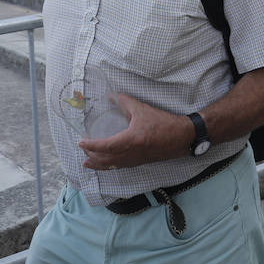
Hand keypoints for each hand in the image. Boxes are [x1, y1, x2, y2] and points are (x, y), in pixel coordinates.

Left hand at [78, 93, 192, 170]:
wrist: (182, 137)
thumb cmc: (163, 123)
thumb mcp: (142, 109)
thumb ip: (125, 102)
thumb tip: (111, 96)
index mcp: (131, 140)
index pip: (105, 146)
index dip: (91, 145)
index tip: (81, 142)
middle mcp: (131, 154)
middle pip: (105, 159)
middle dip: (91, 156)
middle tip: (82, 149)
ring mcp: (135, 160)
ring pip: (112, 166)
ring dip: (98, 164)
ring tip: (87, 163)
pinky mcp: (139, 162)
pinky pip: (120, 167)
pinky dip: (109, 166)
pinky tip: (105, 164)